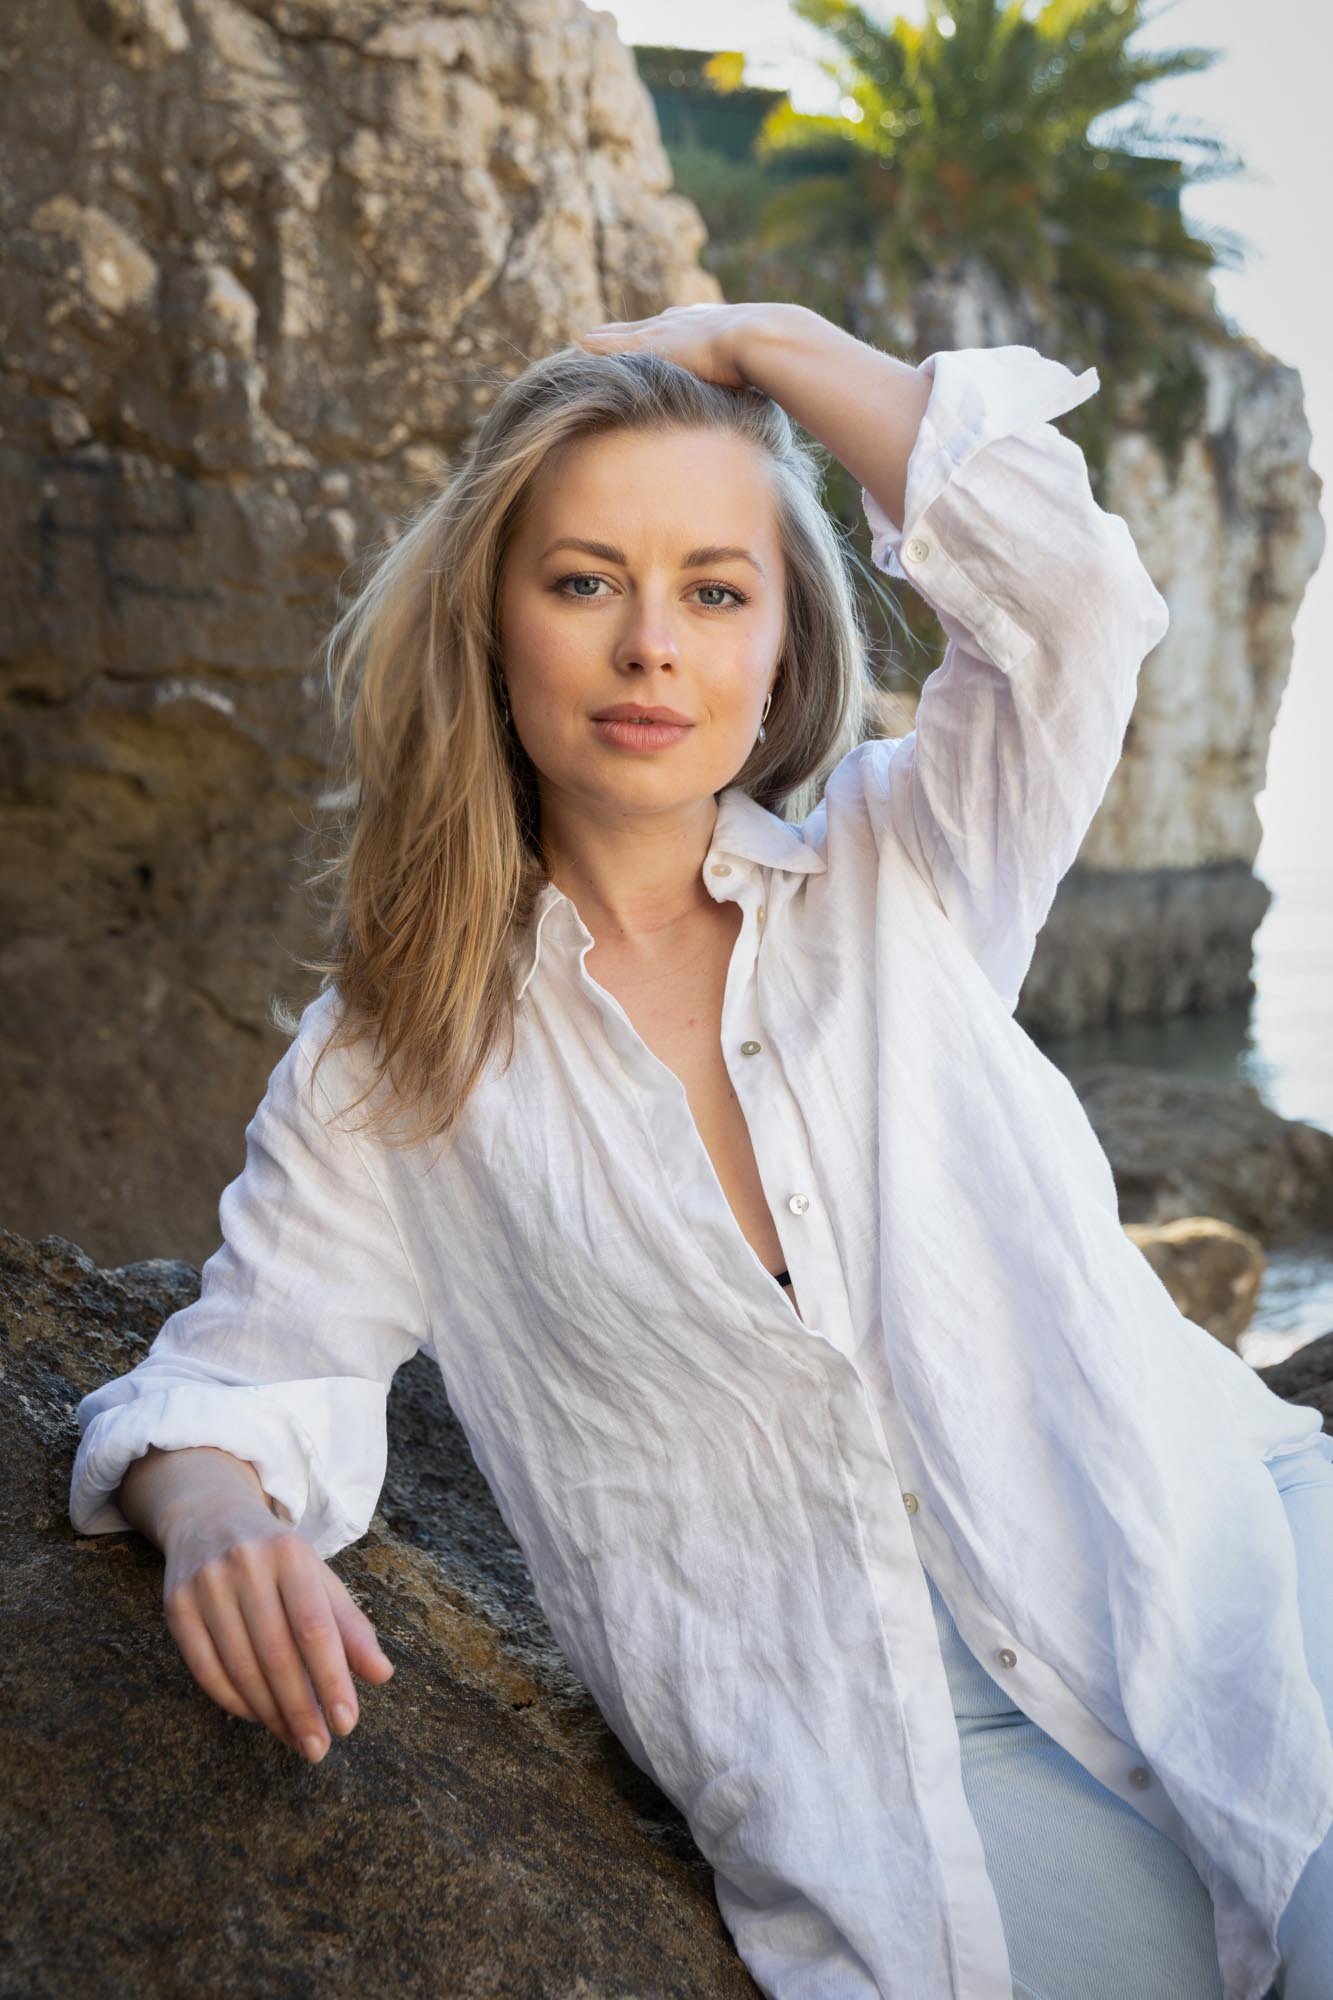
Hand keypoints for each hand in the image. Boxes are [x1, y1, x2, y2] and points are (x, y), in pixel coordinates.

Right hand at [160, 1499, 395, 1762]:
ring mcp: (206, 1585)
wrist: (208, 1516)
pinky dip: (234, 1702)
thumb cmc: (277, 1558)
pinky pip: (206, 1670)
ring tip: (295, 1739)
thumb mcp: (319, 1577)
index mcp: (290, 1554)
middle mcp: (245, 1565)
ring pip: (241, 1667)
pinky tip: (257, 1717)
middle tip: (319, 1748)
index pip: (315, 1628)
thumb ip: (350, 1626)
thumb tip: (382, 1675)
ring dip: (270, 1713)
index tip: (347, 1724)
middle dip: (301, 1709)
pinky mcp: (176, 1606)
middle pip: (277, 1654)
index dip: (332, 1679)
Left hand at [575, 301, 807, 390]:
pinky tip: (577, 349)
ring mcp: (670, 332)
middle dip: (623, 333)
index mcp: (709, 326)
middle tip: (597, 336)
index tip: (645, 334)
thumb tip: (775, 397)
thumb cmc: (775, 357)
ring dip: (604, 340)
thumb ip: (760, 378)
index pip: (678, 328)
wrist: (767, 340)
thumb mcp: (764, 369)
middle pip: (646, 327)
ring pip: (627, 335)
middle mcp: (685, 322)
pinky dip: (598, 348)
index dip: (661, 334)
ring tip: (581, 343)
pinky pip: (617, 345)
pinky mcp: (656, 345)